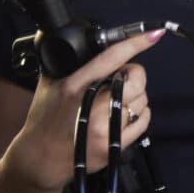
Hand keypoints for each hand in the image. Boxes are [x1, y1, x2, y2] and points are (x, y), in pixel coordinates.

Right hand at [6, 29, 164, 191]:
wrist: (40, 158)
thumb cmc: (45, 120)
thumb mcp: (50, 84)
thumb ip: (69, 63)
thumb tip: (85, 43)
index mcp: (75, 86)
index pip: (110, 58)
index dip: (134, 44)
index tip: (153, 34)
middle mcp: (92, 107)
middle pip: (136, 80)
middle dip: (134, 74)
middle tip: (120, 78)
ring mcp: (105, 128)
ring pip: (142, 99)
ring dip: (135, 96)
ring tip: (115, 100)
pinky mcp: (114, 145)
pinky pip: (143, 120)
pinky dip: (140, 113)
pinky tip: (124, 114)